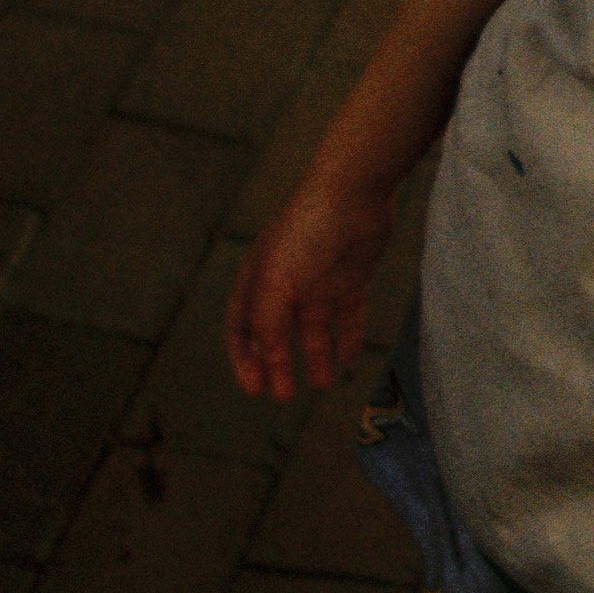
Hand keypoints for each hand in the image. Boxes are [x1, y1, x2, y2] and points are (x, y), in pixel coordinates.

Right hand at [225, 168, 396, 401]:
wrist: (353, 195)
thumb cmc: (305, 233)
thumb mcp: (275, 283)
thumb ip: (266, 323)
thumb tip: (266, 357)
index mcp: (257, 279)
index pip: (240, 325)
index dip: (244, 358)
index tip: (254, 389)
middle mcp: (286, 282)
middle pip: (276, 333)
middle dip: (278, 365)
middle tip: (284, 397)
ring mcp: (319, 280)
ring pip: (313, 329)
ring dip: (315, 357)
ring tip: (323, 385)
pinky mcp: (351, 277)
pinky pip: (347, 316)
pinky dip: (347, 338)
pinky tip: (348, 360)